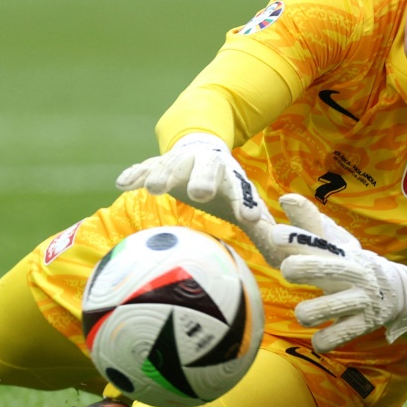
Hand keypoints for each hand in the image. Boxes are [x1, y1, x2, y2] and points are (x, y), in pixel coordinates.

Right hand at [115, 133, 281, 264]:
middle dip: (205, 180)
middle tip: (200, 194)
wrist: (202, 146)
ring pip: (174, 164)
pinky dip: (135, 173)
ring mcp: (182, 161)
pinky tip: (122, 183)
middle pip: (209, 169)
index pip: (243, 191)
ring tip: (154, 189)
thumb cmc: (226, 186)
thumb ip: (260, 227)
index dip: (246, 204)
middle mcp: (209, 165)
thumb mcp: (244, 202)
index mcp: (233, 178)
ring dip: (164, 175)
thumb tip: (284, 260)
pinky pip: (146, 166)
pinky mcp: (159, 162)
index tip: (250, 218)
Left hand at [275, 194, 406, 351]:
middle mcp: (352, 273)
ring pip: (324, 308)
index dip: (295, 237)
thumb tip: (285, 197)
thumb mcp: (336, 243)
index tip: (274, 234)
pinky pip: (335, 337)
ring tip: (305, 313)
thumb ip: (309, 222)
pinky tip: (319, 336)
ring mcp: (359, 300)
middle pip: (325, 269)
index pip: (318, 240)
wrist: (400, 292)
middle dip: (302, 268)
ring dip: (307, 312)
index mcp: (341, 252)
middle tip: (288, 269)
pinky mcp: (363, 325)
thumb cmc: (353, 264)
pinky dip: (322, 340)